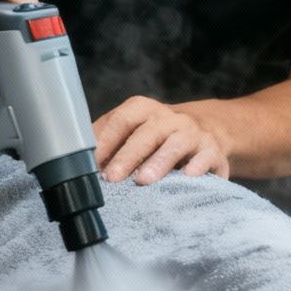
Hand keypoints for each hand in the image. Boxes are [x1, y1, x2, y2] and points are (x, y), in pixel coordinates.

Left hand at [93, 97, 231, 184]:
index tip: (91, 163)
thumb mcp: (133, 132)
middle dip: (127, 156)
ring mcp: (193, 133)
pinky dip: (198, 166)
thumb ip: (108, 142)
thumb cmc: (158, 138)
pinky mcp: (213, 151)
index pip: (121, 120)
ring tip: (143, 181)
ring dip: (159, 162)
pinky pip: (207, 157)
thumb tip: (76, 163)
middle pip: (147, 133)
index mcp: (143, 110)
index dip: (105, 141)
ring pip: (176, 144)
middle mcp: (169, 118)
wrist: (207, 131)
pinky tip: (188, 177)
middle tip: (111, 178)